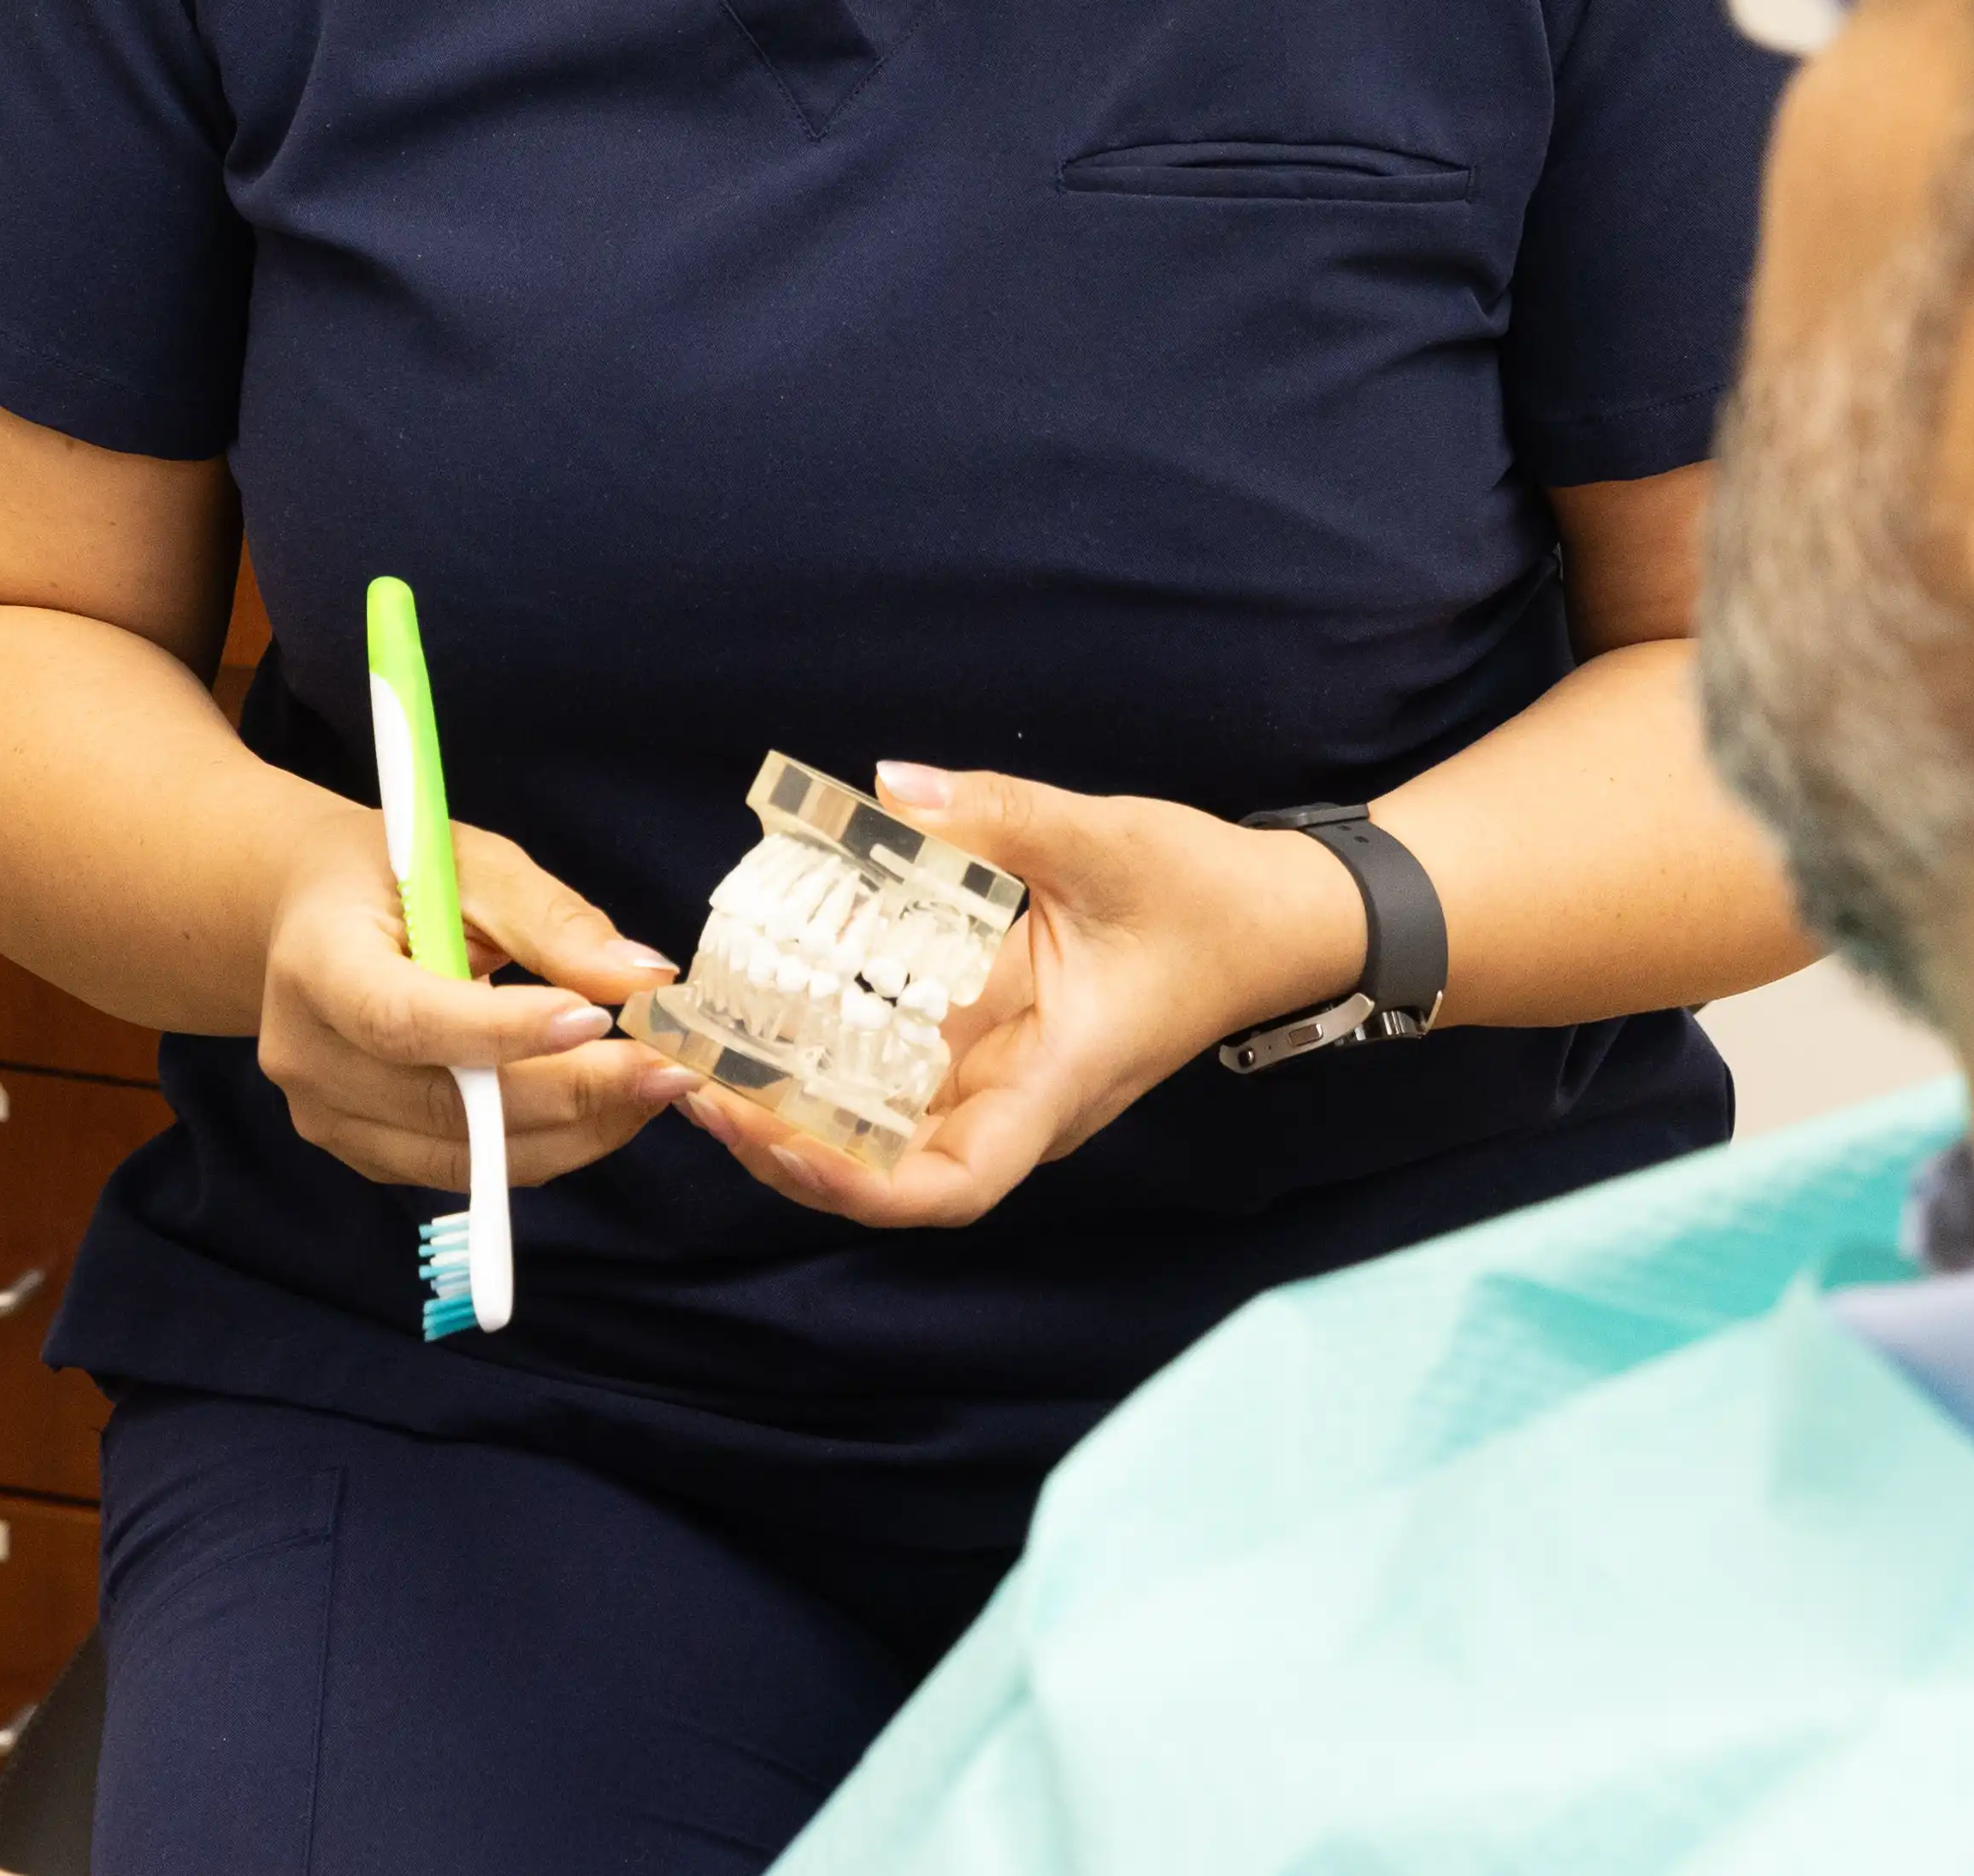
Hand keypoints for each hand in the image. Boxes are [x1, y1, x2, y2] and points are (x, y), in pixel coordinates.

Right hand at [252, 811, 690, 1192]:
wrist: (311, 914)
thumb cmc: (395, 876)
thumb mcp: (470, 863)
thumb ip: (551, 919)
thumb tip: (643, 980)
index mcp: (316, 964)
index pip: (403, 1019)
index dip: (500, 1032)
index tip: (595, 1019)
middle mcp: (308, 1057)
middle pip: (445, 1104)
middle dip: (569, 1092)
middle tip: (663, 1066)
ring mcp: (329, 1118)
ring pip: (466, 1157)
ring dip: (574, 1130)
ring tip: (650, 1085)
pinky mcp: (363, 1152)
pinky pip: (466, 1170)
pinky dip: (544, 1145)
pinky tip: (600, 1104)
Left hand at [680, 763, 1367, 1232]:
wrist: (1279, 920)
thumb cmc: (1209, 897)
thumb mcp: (1108, 842)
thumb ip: (1001, 816)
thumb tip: (894, 789)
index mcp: (1055, 1080)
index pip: (952, 1184)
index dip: (856, 1183)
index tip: (773, 1136)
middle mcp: (1023, 1103)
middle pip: (893, 1173)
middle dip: (790, 1149)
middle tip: (694, 1085)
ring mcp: (1008, 1081)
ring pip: (888, 1133)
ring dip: (797, 1113)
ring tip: (704, 1063)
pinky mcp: (997, 1046)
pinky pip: (903, 1077)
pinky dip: (834, 1063)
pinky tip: (768, 1018)